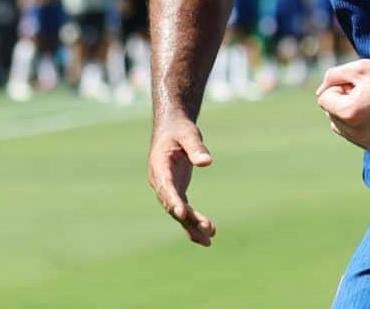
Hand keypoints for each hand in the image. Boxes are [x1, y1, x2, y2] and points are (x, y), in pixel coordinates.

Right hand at [148, 114, 216, 246]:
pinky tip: (207, 235)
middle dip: (188, 218)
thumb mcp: (188, 134)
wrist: (171, 129)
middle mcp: (161, 183)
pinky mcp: (177, 191)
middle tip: (206, 228)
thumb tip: (207, 162)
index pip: (166, 188)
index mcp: (159, 168)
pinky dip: (193, 222)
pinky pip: (184, 211)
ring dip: (192, 226)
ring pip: (178, 213)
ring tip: (209, 240)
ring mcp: (168, 189)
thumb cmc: (179, 130)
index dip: (173, 201)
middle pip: (173, 205)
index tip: (182, 213)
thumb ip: (196, 147)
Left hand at [317, 58, 369, 152]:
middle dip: (343, 101)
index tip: (360, 82)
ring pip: (341, 127)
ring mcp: (368, 142)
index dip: (340, 86)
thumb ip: (332, 77)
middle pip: (331, 114)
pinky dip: (361, 125)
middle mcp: (357, 132)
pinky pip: (356, 136)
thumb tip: (319, 93)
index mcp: (350, 112)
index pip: (324, 99)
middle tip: (369, 90)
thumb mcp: (360, 68)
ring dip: (349, 114)